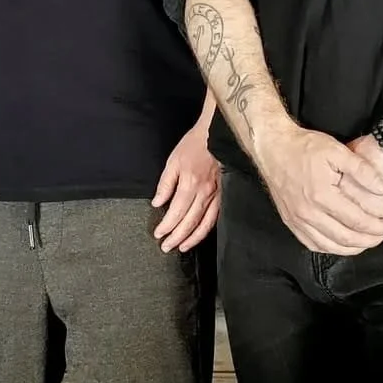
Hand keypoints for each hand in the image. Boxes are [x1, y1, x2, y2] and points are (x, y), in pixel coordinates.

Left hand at [152, 124, 219, 252]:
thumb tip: (157, 203)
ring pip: (205, 223)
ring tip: (182, 247)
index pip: (176, 212)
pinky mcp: (224, 194)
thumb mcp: (173, 161)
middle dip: (177, 237)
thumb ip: (165, 184)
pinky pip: (216, 216)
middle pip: (190, 221)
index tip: (158, 234)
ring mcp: (217, 194)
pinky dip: (208, 228)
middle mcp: (204, 192)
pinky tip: (201, 234)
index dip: (167, 226)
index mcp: (190, 183)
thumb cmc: (194, 145)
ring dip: (193, 238)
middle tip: (166, 247)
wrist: (216, 134)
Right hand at [256, 125, 382, 256]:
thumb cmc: (303, 147)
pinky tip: (340, 244)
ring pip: (329, 246)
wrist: (273, 148)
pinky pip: (312, 244)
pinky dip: (330, 248)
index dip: (377, 227)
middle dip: (369, 241)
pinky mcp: (290, 221)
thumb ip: (362, 171)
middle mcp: (308, 213)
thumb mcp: (337, 151)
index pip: (357, 221)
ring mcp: (297, 220)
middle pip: (345, 239)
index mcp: (322, 196)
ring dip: (351, 248)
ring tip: (367, 242)